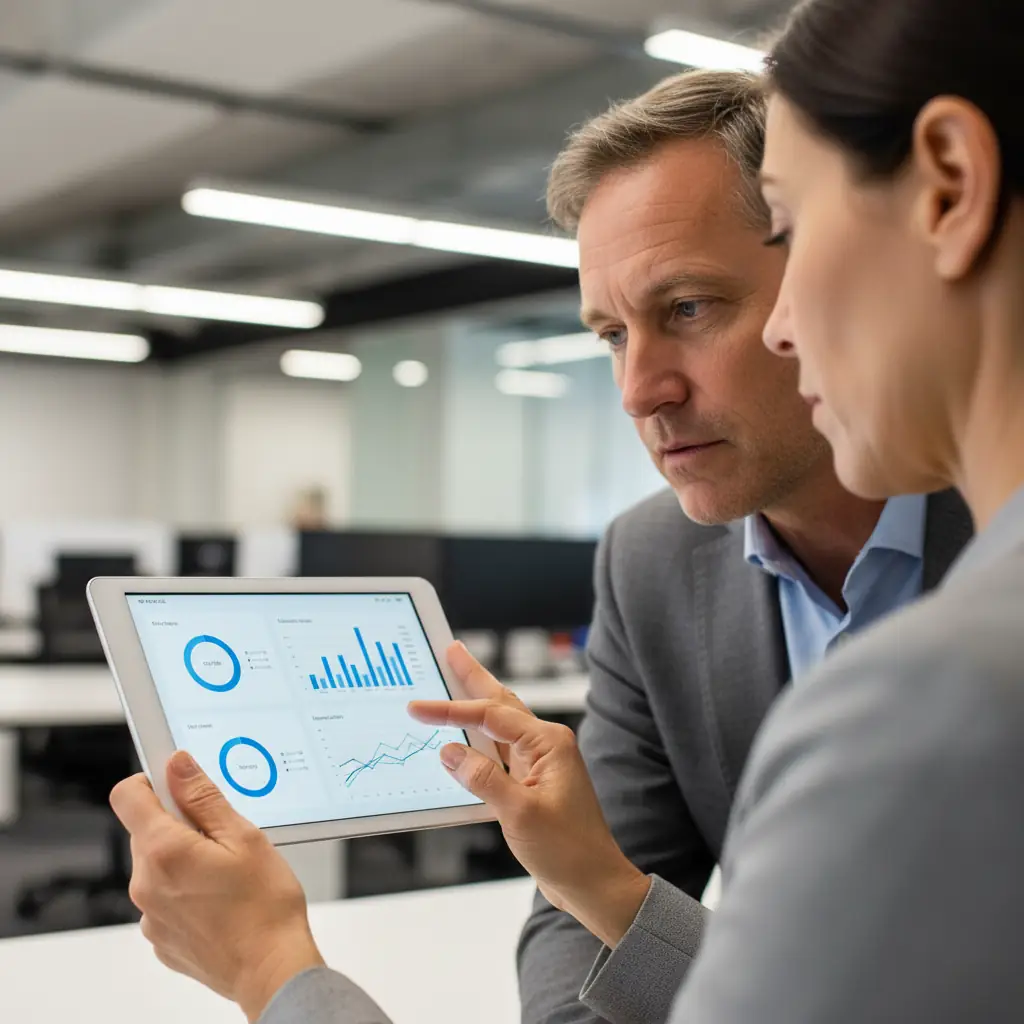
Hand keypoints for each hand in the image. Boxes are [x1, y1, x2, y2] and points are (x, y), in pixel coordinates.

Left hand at [110, 752, 324, 1021]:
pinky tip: (220, 900)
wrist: (271, 969)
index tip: (178, 783)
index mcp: (165, 851)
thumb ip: (204, 798)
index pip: (128, 796)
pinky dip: (186, 891)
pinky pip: (164, 898)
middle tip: (223, 836)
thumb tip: (178, 766)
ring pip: (157, 865)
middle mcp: (146, 884)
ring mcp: (150, 915)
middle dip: (180, 824)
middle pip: (147, 831)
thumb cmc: (265, 906)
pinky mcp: (160, 938)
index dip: (153, 781)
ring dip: (184, 859)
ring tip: (226, 874)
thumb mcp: (244, 837)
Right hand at [408, 643, 650, 947]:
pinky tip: (463, 734)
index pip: (491, 716)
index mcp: (549, 743)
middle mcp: (546, 745)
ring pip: (499, 725)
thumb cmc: (568, 850)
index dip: (450, 709)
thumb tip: (450, 751)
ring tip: (456, 675)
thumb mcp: (520, 814)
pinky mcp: (532, 782)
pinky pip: (498, 752)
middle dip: (474, 677)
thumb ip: (482, 778)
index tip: (418, 707)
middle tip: (452, 649)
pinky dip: (477, 740)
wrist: (593, 884)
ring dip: (475, 703)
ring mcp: (540, 763)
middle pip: (501, 703)